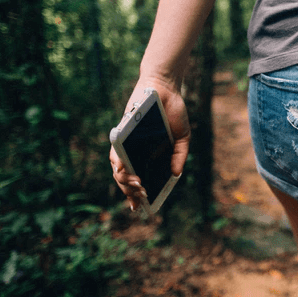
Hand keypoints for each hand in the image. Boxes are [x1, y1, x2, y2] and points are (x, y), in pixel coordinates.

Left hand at [109, 76, 189, 211]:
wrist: (164, 89)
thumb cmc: (173, 112)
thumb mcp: (182, 137)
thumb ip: (179, 156)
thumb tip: (176, 174)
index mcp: (148, 155)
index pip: (139, 178)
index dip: (137, 195)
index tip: (142, 207)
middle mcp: (135, 152)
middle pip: (127, 177)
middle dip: (131, 192)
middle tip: (141, 199)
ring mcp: (127, 144)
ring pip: (118, 169)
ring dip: (124, 182)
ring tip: (137, 188)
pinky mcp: (121, 133)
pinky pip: (115, 151)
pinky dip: (118, 163)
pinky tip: (124, 171)